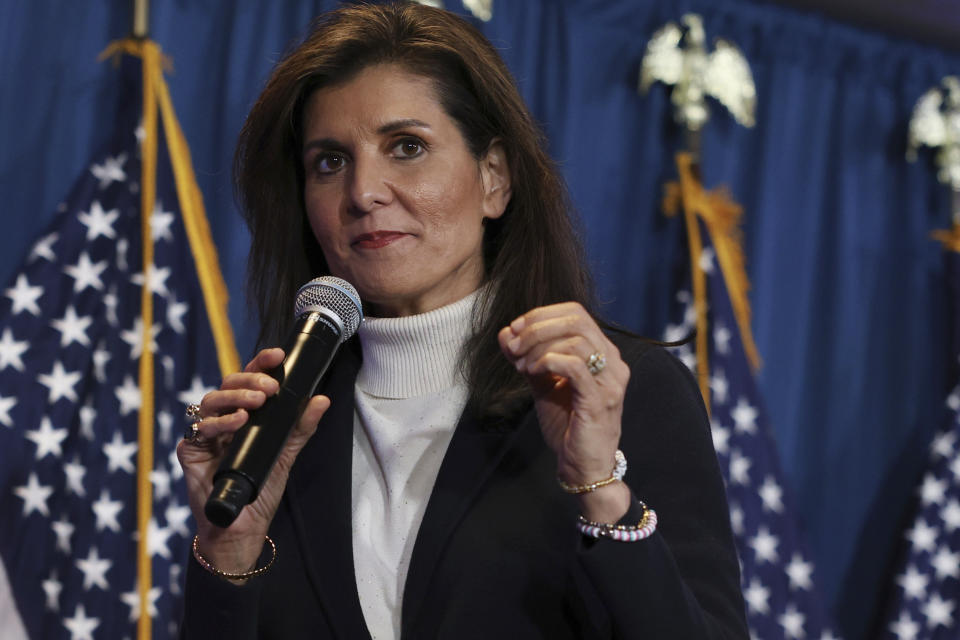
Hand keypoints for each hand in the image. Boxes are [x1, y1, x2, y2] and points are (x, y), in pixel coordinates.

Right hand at [176, 348, 329, 576]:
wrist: (243, 528)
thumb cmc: (261, 490)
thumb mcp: (286, 454)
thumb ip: (301, 427)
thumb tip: (321, 399)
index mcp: (244, 414)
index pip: (250, 381)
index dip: (260, 364)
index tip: (278, 355)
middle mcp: (223, 419)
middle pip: (228, 385)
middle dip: (249, 381)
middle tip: (269, 389)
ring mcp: (206, 435)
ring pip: (210, 401)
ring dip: (233, 398)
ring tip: (255, 405)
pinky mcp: (191, 452)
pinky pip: (197, 430)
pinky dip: (216, 424)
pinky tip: (235, 425)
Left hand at [498, 303, 630, 522]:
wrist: (583, 466)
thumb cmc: (567, 425)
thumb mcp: (542, 385)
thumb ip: (526, 357)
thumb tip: (506, 332)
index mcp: (602, 353)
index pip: (576, 313)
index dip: (542, 315)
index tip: (515, 330)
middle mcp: (613, 362)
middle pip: (577, 320)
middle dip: (537, 327)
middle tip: (514, 347)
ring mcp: (610, 381)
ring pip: (575, 340)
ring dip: (539, 347)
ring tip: (522, 366)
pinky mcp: (600, 400)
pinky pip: (576, 366)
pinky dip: (549, 362)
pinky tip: (533, 373)